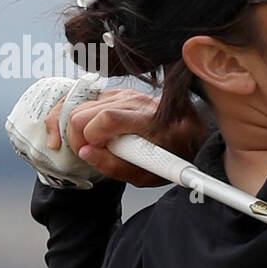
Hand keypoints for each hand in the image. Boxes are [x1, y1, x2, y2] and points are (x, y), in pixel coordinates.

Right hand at [44, 89, 208, 187]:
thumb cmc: (171, 156)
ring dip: (77, 128)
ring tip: (90, 144)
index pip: (107, 118)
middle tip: (87, 152)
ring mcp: (126, 94)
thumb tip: (86, 153)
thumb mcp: (146, 175)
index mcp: (149, 121)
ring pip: (81, 105)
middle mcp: (136, 102)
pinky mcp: (118, 93)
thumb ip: (114, 166)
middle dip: (76, 136)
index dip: (90, 137)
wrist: (189, 136)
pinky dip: (79, 117)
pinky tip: (89, 132)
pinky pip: (86, 101)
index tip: (90, 152)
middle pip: (85, 111)